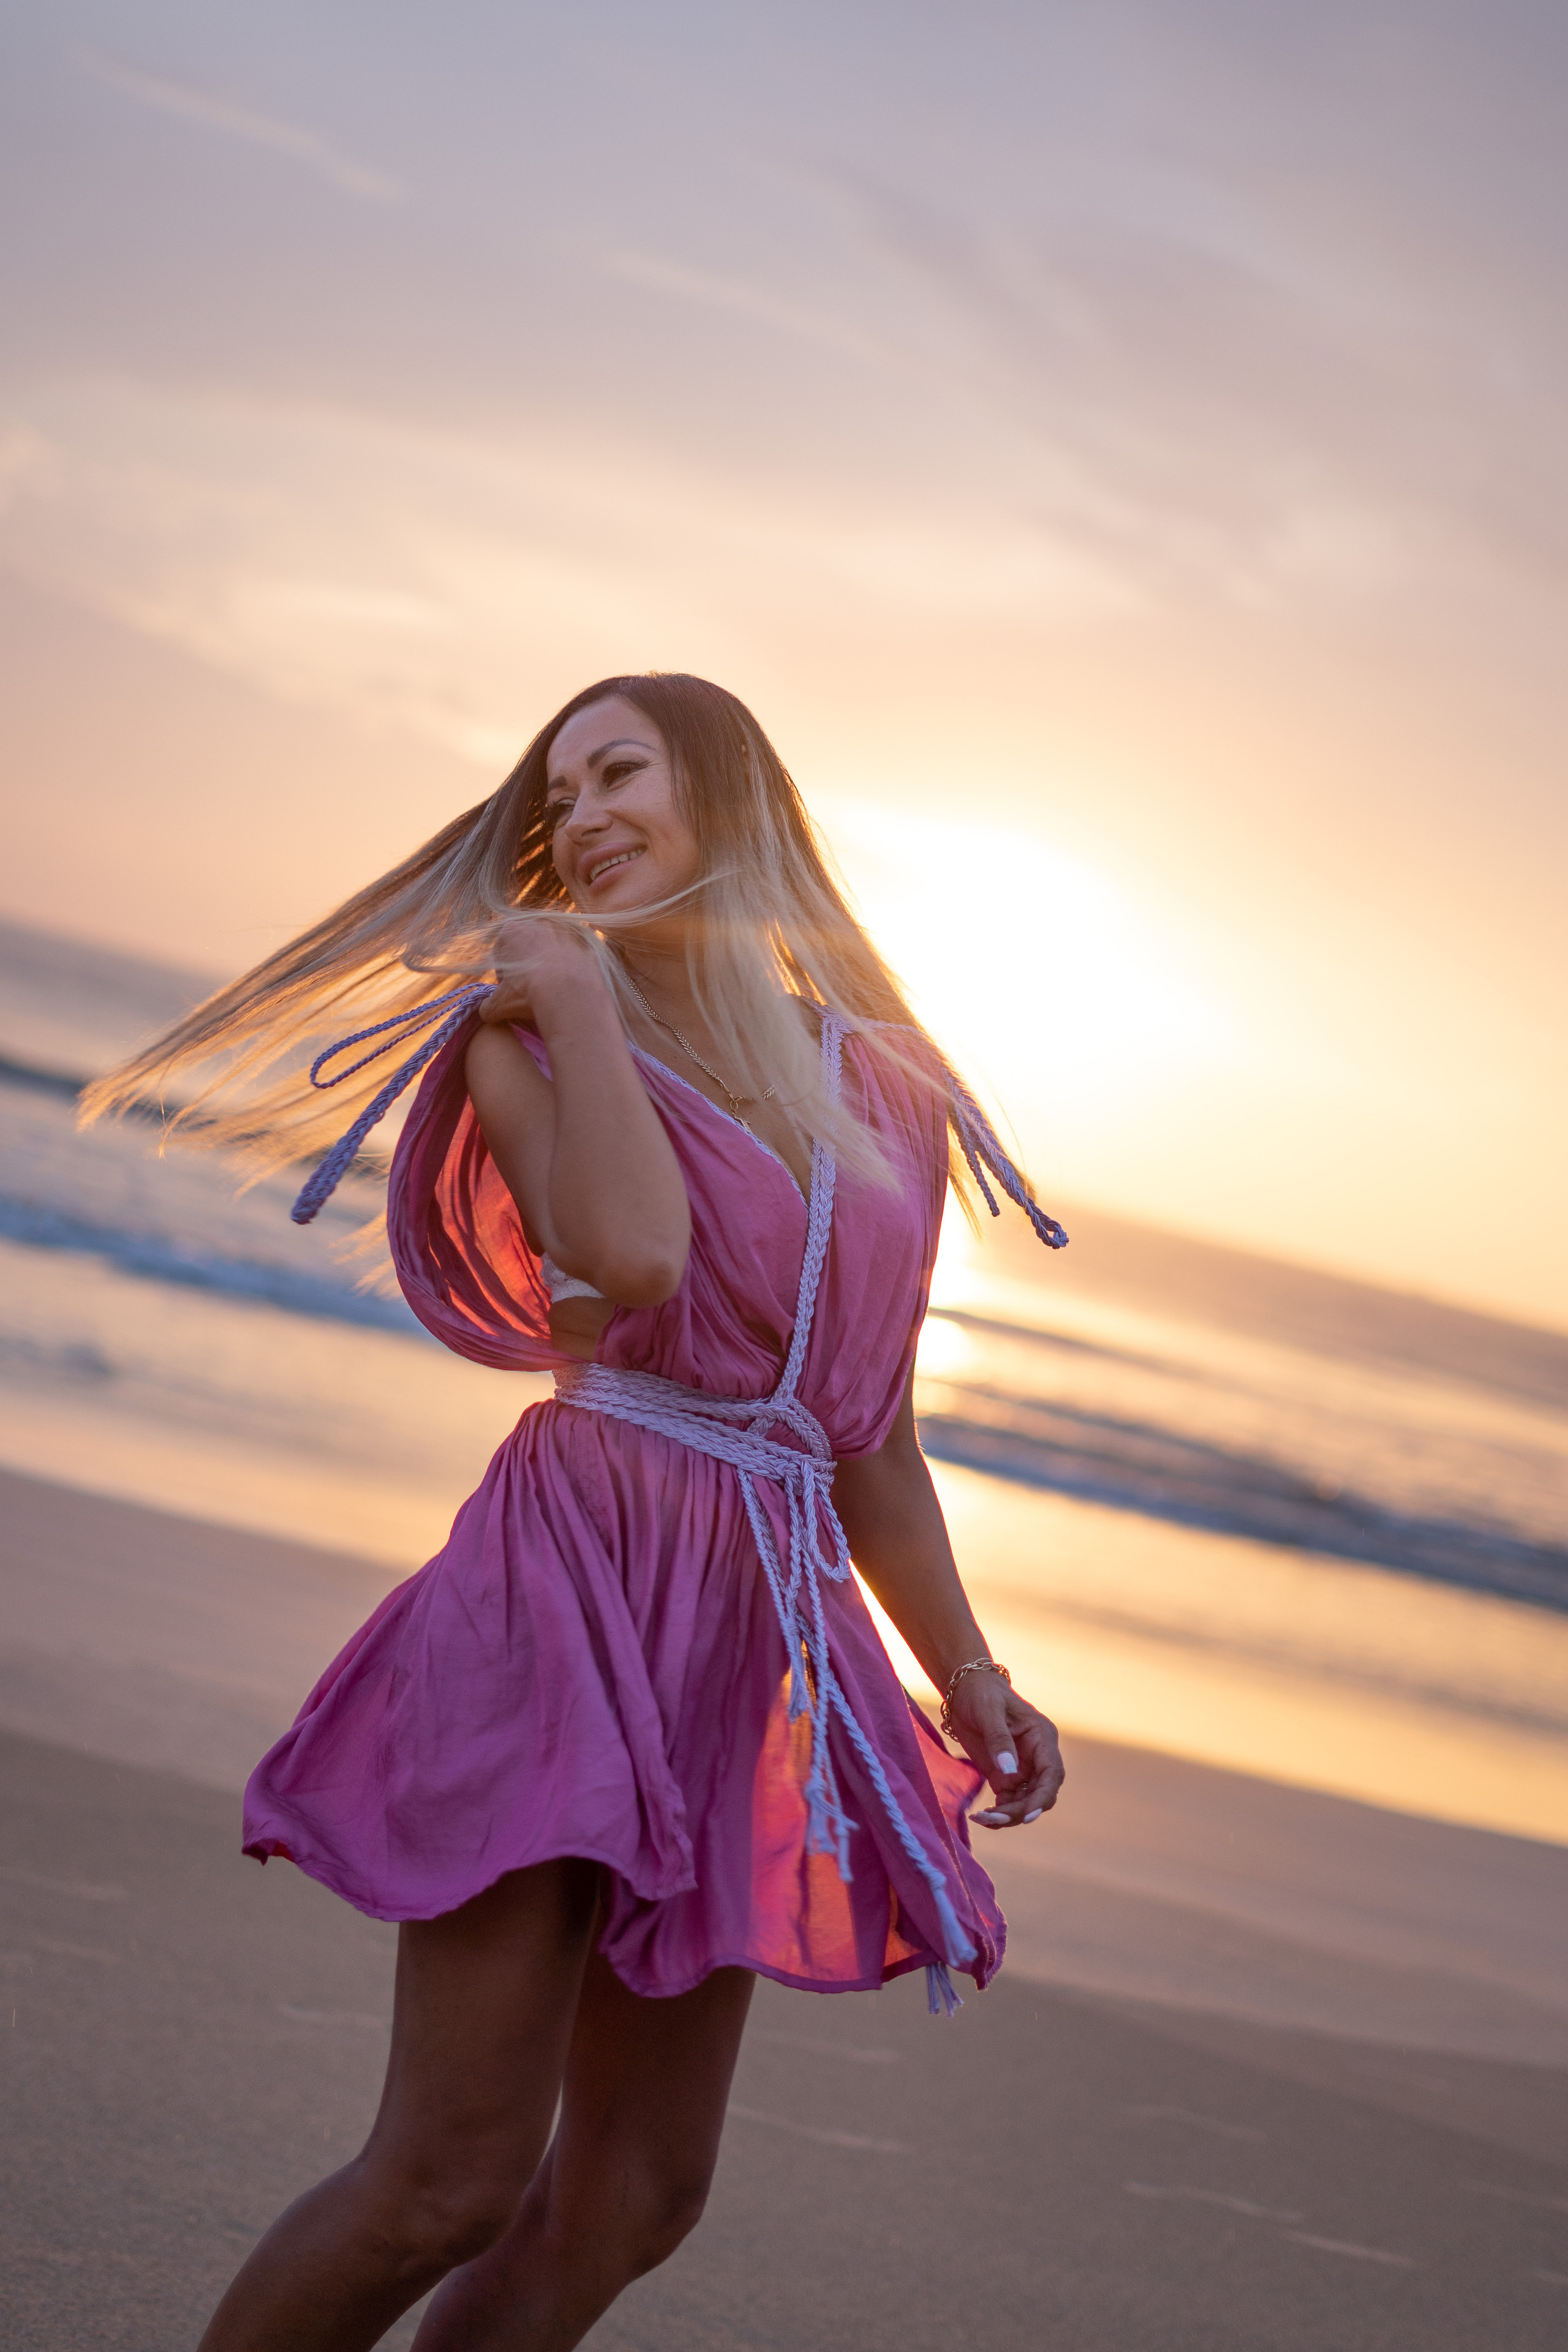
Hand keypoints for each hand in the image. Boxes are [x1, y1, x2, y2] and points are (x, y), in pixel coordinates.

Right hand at [481, 915, 604, 1028]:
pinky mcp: (587, 943)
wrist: (570, 993)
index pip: (502, 951)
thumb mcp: (499, 1005)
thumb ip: (488, 1006)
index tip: (510, 990)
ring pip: (553, 950)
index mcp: (512, 931)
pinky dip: (572, 970)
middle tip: (530, 991)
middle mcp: (539, 924)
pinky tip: (570, 989)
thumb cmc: (527, 993)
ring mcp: (565, 932)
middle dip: (528, 966)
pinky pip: (575, 957)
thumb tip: (486, 1012)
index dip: (504, 974)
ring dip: (550, 967)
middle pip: (528, 947)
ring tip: (552, 992)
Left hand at [946, 1670, 1063, 1828]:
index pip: (1052, 1773)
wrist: (965, 1691)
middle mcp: (1037, 1757)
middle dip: (1020, 1811)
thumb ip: (999, 1740)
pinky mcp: (1005, 1777)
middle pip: (1039, 1794)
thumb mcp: (988, 1711)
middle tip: (992, 1818)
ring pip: (1024, 1803)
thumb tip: (1010, 1773)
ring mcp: (1022, 1769)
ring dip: (1007, 1816)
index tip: (1028, 1816)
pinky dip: (998, 1813)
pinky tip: (980, 1816)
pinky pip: (1008, 1803)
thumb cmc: (981, 1694)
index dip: (1043, 1797)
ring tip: (981, 1818)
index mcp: (1042, 1738)